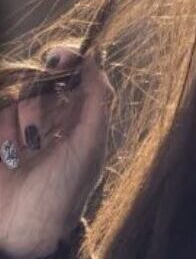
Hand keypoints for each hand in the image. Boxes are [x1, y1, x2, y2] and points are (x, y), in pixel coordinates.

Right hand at [0, 47, 114, 258]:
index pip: (79, 78)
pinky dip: (3, 124)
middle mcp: (54, 121)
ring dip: (22, 112)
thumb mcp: (89, 145)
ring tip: (26, 148)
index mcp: (83, 121)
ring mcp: (23, 129)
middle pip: (45, 82)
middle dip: (41, 91)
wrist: (22, 229)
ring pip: (20, 94)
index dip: (70, 61)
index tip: (58, 55)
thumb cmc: (63, 190)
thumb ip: (97, 100)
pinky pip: (0, 110)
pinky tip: (10, 150)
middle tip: (39, 122)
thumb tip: (96, 60)